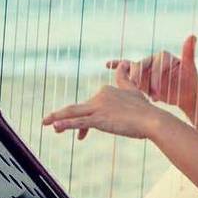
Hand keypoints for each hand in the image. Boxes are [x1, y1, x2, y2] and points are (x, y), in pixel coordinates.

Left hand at [42, 74, 166, 139]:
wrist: (152, 120)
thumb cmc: (145, 109)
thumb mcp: (134, 91)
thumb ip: (125, 79)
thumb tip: (123, 64)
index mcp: (106, 91)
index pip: (90, 106)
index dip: (85, 119)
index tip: (83, 134)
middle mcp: (100, 97)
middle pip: (77, 109)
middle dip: (61, 116)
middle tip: (48, 122)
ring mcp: (99, 108)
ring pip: (72, 113)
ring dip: (57, 118)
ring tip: (45, 123)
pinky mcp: (99, 119)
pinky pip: (79, 122)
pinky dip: (66, 124)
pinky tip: (55, 127)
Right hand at [108, 35, 197, 126]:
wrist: (185, 93)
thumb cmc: (189, 81)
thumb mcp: (190, 69)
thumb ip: (189, 53)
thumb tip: (192, 35)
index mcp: (164, 56)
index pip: (156, 64)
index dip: (155, 78)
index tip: (157, 93)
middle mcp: (153, 59)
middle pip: (142, 66)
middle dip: (140, 79)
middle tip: (141, 92)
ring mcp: (145, 67)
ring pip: (133, 71)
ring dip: (132, 80)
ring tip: (132, 90)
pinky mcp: (140, 75)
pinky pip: (127, 69)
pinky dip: (117, 65)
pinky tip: (108, 64)